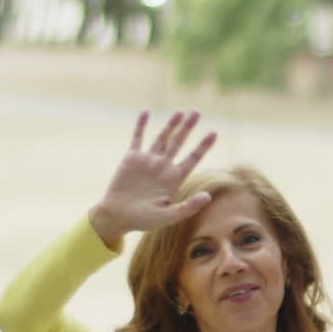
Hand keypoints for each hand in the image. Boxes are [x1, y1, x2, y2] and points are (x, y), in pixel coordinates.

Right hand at [88, 110, 217, 247]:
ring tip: (180, 111)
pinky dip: (141, 125)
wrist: (118, 217)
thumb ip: (188, 207)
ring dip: (170, 124)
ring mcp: (148, 161)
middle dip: (188, 127)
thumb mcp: (168, 216)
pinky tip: (146, 112)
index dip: (203, 145)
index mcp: (174, 179)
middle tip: (197, 111)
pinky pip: (137, 138)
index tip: (214, 133)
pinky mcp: (131, 158)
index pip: (193, 158)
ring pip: (162, 137)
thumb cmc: (143, 220)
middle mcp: (163, 167)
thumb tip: (208, 197)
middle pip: (179, 142)